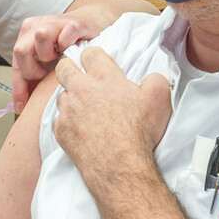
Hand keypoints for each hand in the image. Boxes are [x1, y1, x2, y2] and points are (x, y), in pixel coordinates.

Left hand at [10, 12, 97, 111]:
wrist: (89, 29)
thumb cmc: (67, 49)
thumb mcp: (45, 66)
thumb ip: (32, 82)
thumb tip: (21, 105)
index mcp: (26, 36)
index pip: (15, 63)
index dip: (18, 86)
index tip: (23, 103)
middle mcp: (37, 26)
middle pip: (20, 49)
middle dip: (32, 70)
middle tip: (45, 75)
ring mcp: (55, 22)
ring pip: (40, 35)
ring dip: (49, 54)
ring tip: (58, 60)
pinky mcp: (75, 23)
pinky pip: (66, 33)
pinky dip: (67, 44)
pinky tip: (70, 50)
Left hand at [53, 47, 170, 185]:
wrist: (120, 165)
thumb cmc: (139, 131)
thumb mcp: (159, 98)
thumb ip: (154, 79)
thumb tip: (149, 77)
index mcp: (103, 76)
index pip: (89, 53)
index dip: (94, 57)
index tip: (98, 65)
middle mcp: (81, 89)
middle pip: (64, 67)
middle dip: (70, 68)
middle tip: (81, 78)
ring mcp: (68, 109)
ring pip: (61, 95)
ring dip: (71, 98)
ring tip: (85, 109)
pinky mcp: (60, 130)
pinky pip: (59, 119)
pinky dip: (68, 122)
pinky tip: (81, 129)